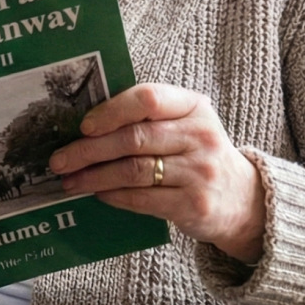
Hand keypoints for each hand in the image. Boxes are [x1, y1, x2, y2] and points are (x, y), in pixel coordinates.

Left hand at [49, 84, 264, 263]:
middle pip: (133, 138)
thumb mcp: (185, 125)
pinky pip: (142, 199)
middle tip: (60, 160)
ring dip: (94, 176)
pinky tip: (98, 193)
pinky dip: (114, 196)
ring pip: (133, 171)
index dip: (111, 111)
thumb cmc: (198, 154)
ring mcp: (199, 172)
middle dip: (89, 150)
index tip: (83, 126)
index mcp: (194, 106)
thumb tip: (86, 126)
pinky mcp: (194, 205)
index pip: (148, 99)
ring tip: (70, 180)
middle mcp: (200, 136)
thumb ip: (147, 118)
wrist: (244, 199)